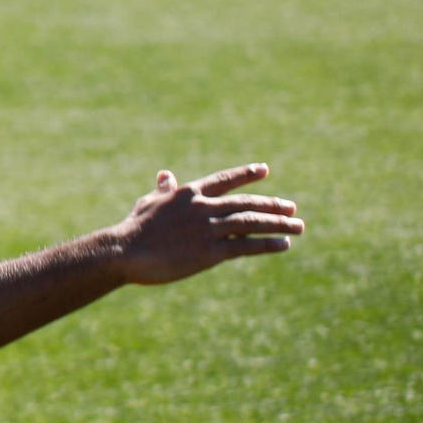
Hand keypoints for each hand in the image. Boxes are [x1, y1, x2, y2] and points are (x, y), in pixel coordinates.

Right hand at [114, 164, 302, 285]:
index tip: (264, 170)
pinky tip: (282, 244)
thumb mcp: (149, 203)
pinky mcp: (210, 252)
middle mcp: (203, 207)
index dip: (245, 174)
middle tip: (292, 208)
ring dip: (277, 224)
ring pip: (251, 223)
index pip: (223, 180)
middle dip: (272, 205)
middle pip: (246, 202)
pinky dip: (266, 244)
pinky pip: (245, 246)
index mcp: (188, 194)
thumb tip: (165, 174)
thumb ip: (163, 190)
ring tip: (298, 227)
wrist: (125, 251)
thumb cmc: (133, 228)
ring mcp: (208, 229)